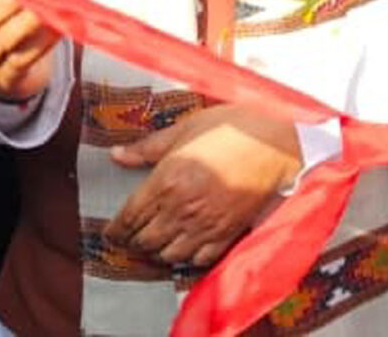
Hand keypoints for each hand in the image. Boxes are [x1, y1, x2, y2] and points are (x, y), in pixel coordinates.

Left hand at [103, 104, 299, 266]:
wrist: (276, 143)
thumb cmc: (232, 128)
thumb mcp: (184, 129)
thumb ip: (148, 147)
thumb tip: (116, 156)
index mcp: (166, 181)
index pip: (129, 218)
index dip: (115, 229)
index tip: (110, 232)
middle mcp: (182, 209)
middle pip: (145, 241)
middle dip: (133, 241)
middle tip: (130, 236)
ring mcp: (206, 225)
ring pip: (169, 255)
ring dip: (157, 251)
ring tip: (155, 242)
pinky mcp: (227, 234)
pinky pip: (198, 260)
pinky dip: (187, 258)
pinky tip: (184, 247)